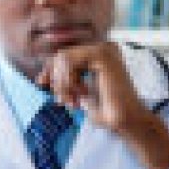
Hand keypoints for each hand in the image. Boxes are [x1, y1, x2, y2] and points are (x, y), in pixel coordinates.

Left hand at [37, 42, 168, 168]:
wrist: (126, 122)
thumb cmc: (107, 112)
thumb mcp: (78, 93)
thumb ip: (64, 82)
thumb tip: (41, 77)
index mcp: (99, 54)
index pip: (65, 55)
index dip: (50, 70)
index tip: (42, 84)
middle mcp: (103, 47)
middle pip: (61, 55)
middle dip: (56, 80)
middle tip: (64, 101)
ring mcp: (104, 48)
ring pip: (63, 58)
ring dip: (62, 84)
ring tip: (72, 101)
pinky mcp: (102, 55)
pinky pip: (69, 61)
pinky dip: (67, 81)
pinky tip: (79, 95)